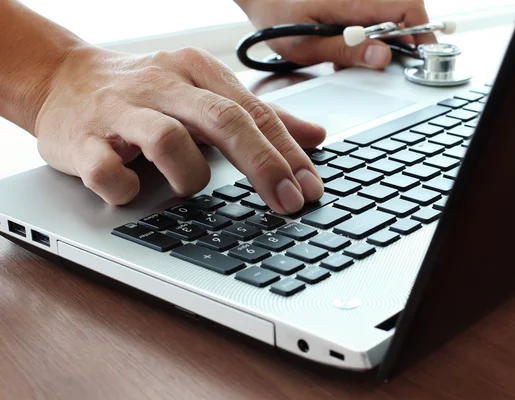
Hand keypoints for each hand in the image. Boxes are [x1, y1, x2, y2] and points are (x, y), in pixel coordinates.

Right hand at [35, 46, 325, 212]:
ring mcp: (120, 111)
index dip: (287, 153)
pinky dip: (126, 190)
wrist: (62, 79)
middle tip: (288, 203)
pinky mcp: (83, 139)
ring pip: (169, 141)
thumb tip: (315, 136)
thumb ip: (259, 116)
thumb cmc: (145, 93)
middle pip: (223, 121)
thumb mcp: (205, 93)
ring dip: (191, 176)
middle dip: (263, 166)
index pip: (254, 113)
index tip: (311, 189)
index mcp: (196, 71)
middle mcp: (162, 85)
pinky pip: (108, 172)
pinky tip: (133, 190)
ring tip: (190, 186)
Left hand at [239, 0, 434, 69]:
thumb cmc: (276, 16)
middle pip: (402, 12)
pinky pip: (371, 16)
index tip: (420, 57)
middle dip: (402, 41)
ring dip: (382, 40)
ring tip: (355, 56)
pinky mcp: (350, 3)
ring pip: (388, 16)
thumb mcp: (307, 46)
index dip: (421, 33)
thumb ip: (347, 51)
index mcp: (353, 1)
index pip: (407, 8)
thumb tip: (384, 57)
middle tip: (385, 64)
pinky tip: (345, 46)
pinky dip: (366, 35)